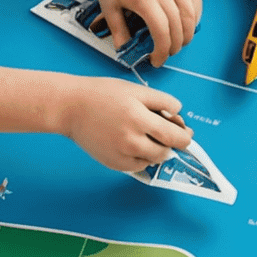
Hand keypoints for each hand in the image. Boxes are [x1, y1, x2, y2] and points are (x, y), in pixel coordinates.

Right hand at [62, 78, 191, 171]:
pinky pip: (139, 166)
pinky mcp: (115, 164)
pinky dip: (143, 157)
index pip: (175, 136)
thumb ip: (162, 102)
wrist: (70, 108)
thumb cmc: (102, 95)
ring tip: (148, 135)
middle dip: (172, 143)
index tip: (186, 132)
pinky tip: (134, 143)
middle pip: (167, 151)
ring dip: (158, 150)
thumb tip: (179, 114)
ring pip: (155, 160)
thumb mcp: (136, 90)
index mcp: (139, 119)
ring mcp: (122, 155)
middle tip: (167, 131)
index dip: (184, 135)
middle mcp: (132, 141)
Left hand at [93, 0, 201, 66]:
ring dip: (188, 33)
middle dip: (175, 45)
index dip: (162, 50)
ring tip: (180, 42)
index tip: (156, 60)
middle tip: (167, 53)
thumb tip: (124, 49)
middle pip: (178, 25)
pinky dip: (195, 15)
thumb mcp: (107, 3)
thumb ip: (117, 28)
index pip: (161, 30)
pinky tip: (189, 24)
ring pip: (191, 13)